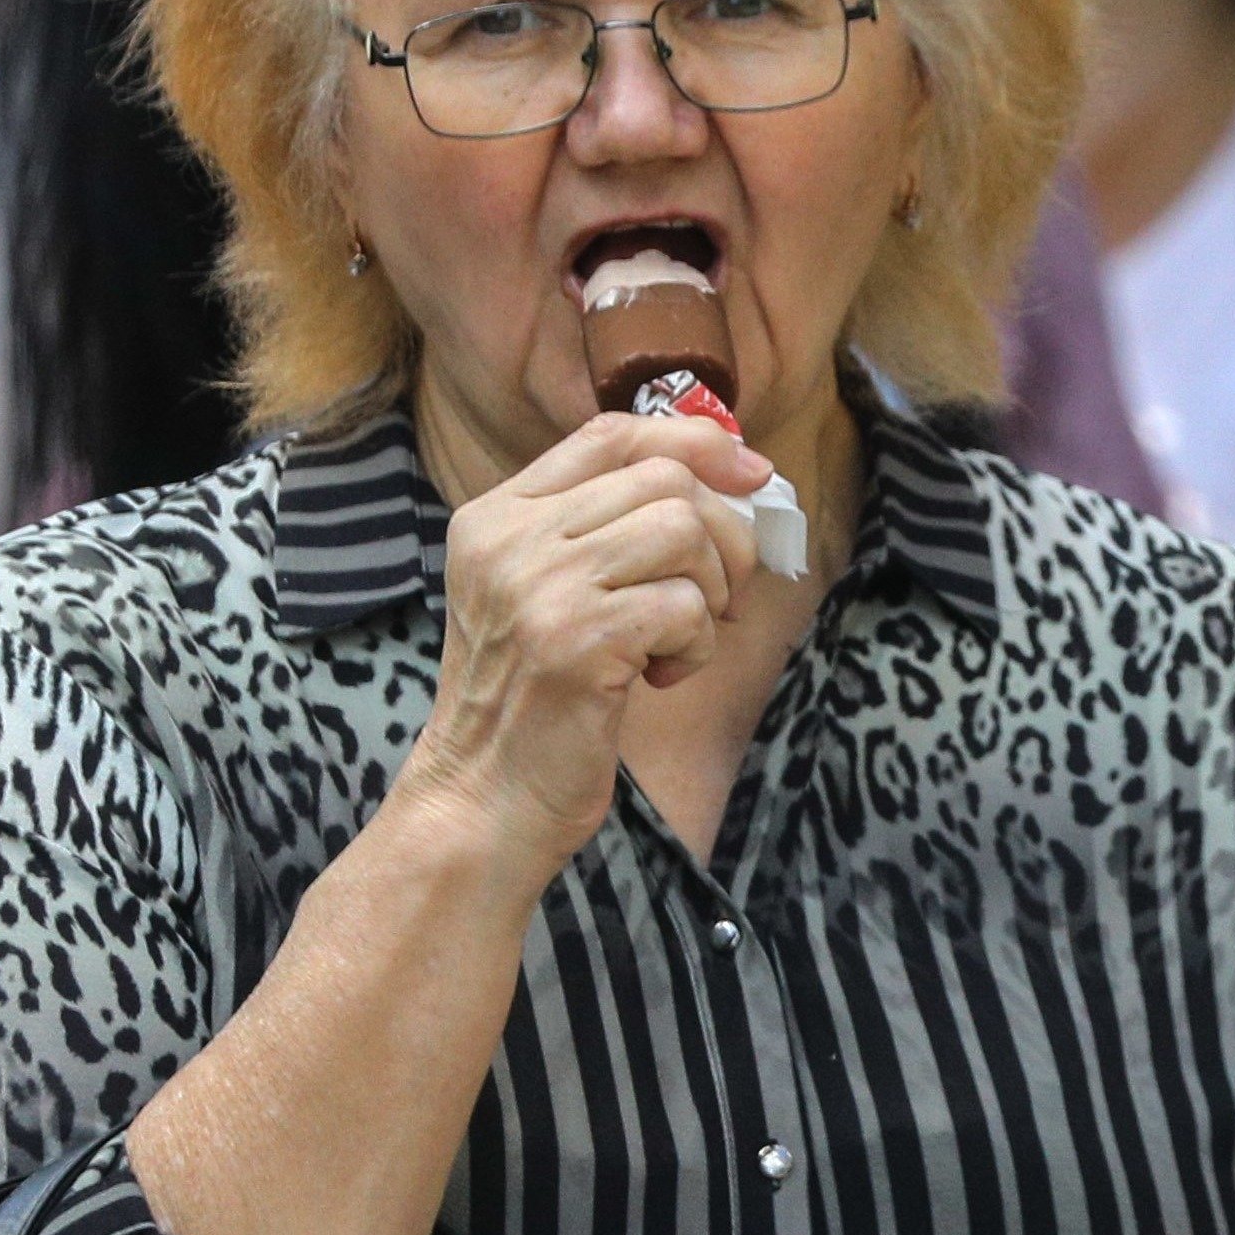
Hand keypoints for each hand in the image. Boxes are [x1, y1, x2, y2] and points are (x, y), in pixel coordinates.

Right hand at [397, 408, 773, 869]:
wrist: (483, 799)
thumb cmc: (534, 701)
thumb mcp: (546, 593)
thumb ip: (607, 530)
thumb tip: (731, 474)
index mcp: (494, 516)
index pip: (609, 435)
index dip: (694, 441)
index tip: (750, 473)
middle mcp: (509, 538)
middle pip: (663, 478)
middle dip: (722, 535)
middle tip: (715, 598)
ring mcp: (538, 585)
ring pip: (683, 529)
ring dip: (709, 591)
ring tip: (676, 641)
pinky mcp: (576, 638)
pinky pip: (686, 604)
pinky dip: (696, 645)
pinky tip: (657, 677)